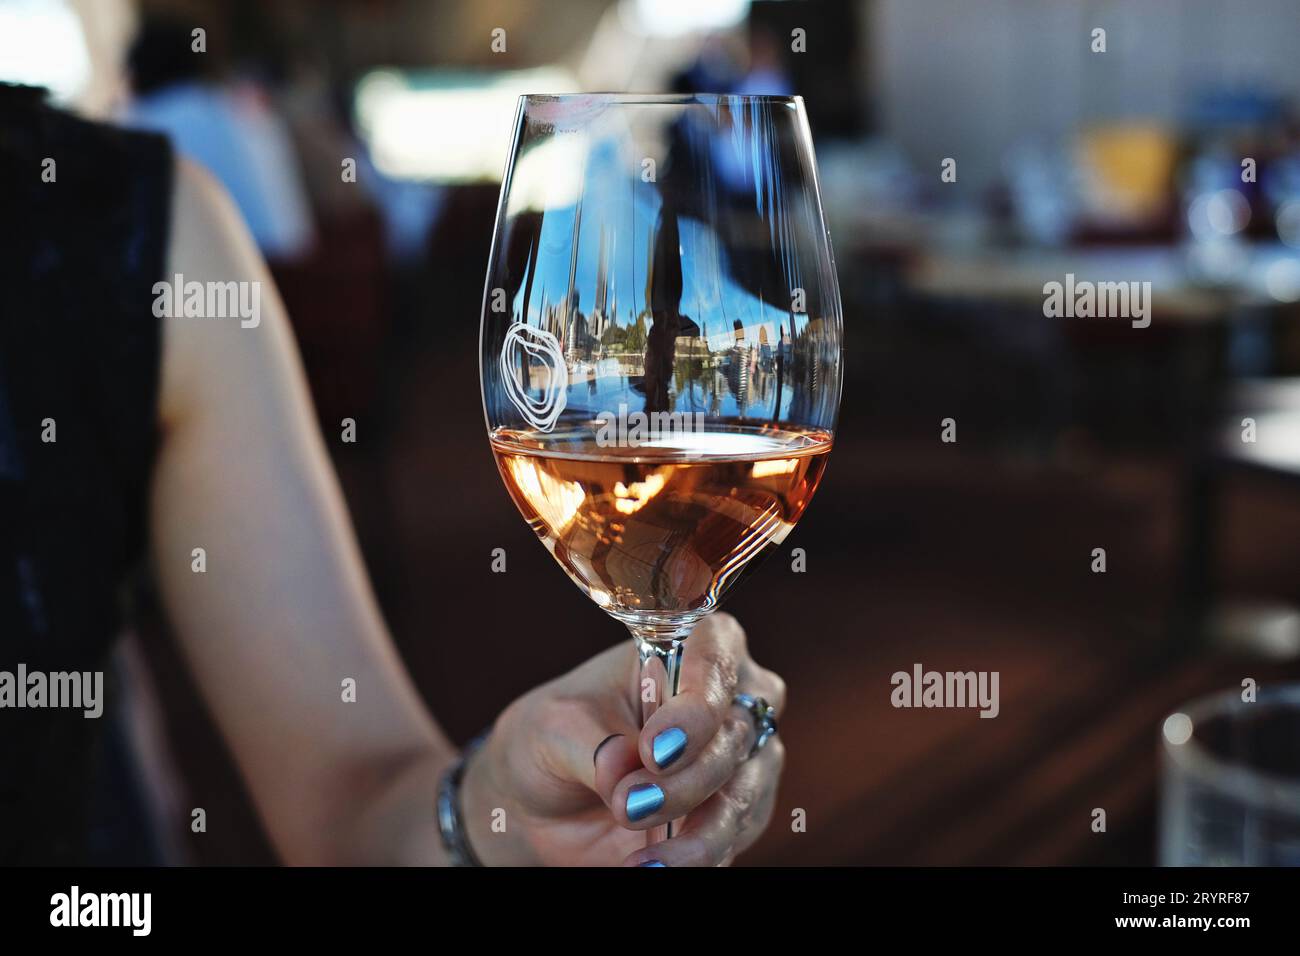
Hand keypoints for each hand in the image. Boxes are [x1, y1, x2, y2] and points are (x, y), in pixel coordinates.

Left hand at [460, 613, 786, 865]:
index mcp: (689, 644)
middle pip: (737, 732)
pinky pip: (735, 837)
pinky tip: (652, 867)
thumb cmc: (555, 734)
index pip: (716, 658)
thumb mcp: (554, 727)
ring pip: (745, 791)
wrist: (546, 798)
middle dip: (689, 777)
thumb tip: (625, 771)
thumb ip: (593, 745)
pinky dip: (696, 858)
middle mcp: (728, 697)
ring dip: (698, 831)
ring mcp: (741, 757)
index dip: (696, 707)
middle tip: (632, 804)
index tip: (655, 750)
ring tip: (642, 858)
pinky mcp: (737, 812)